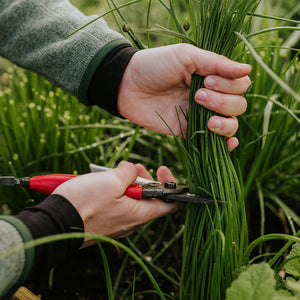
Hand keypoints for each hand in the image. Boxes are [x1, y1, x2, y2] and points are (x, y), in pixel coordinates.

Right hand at [53, 161, 176, 245]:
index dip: (168, 185)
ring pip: (129, 200)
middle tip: (132, 167)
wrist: (55, 222)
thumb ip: (129, 172)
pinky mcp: (103, 222)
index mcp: (138, 215)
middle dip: (142, 179)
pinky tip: (103, 183)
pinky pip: (116, 205)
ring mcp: (116, 223)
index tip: (162, 170)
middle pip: (146, 198)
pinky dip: (114, 192)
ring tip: (114, 173)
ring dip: (126, 184)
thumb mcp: (112, 180)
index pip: (167, 204)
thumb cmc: (84, 203)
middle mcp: (129, 222)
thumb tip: (131, 170)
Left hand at [118, 43, 250, 150]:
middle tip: (197, 95)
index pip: (239, 85)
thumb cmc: (155, 65)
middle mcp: (210, 96)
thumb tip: (248, 69)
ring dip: (224, 122)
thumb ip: (216, 63)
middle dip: (222, 102)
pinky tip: (227, 142)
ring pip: (230, 123)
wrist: (128, 85)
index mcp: (212, 76)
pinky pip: (213, 141)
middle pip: (238, 105)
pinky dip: (225, 143)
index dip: (230, 85)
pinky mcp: (189, 132)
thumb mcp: (186, 56)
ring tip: (204, 115)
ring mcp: (200, 115)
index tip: (207, 80)